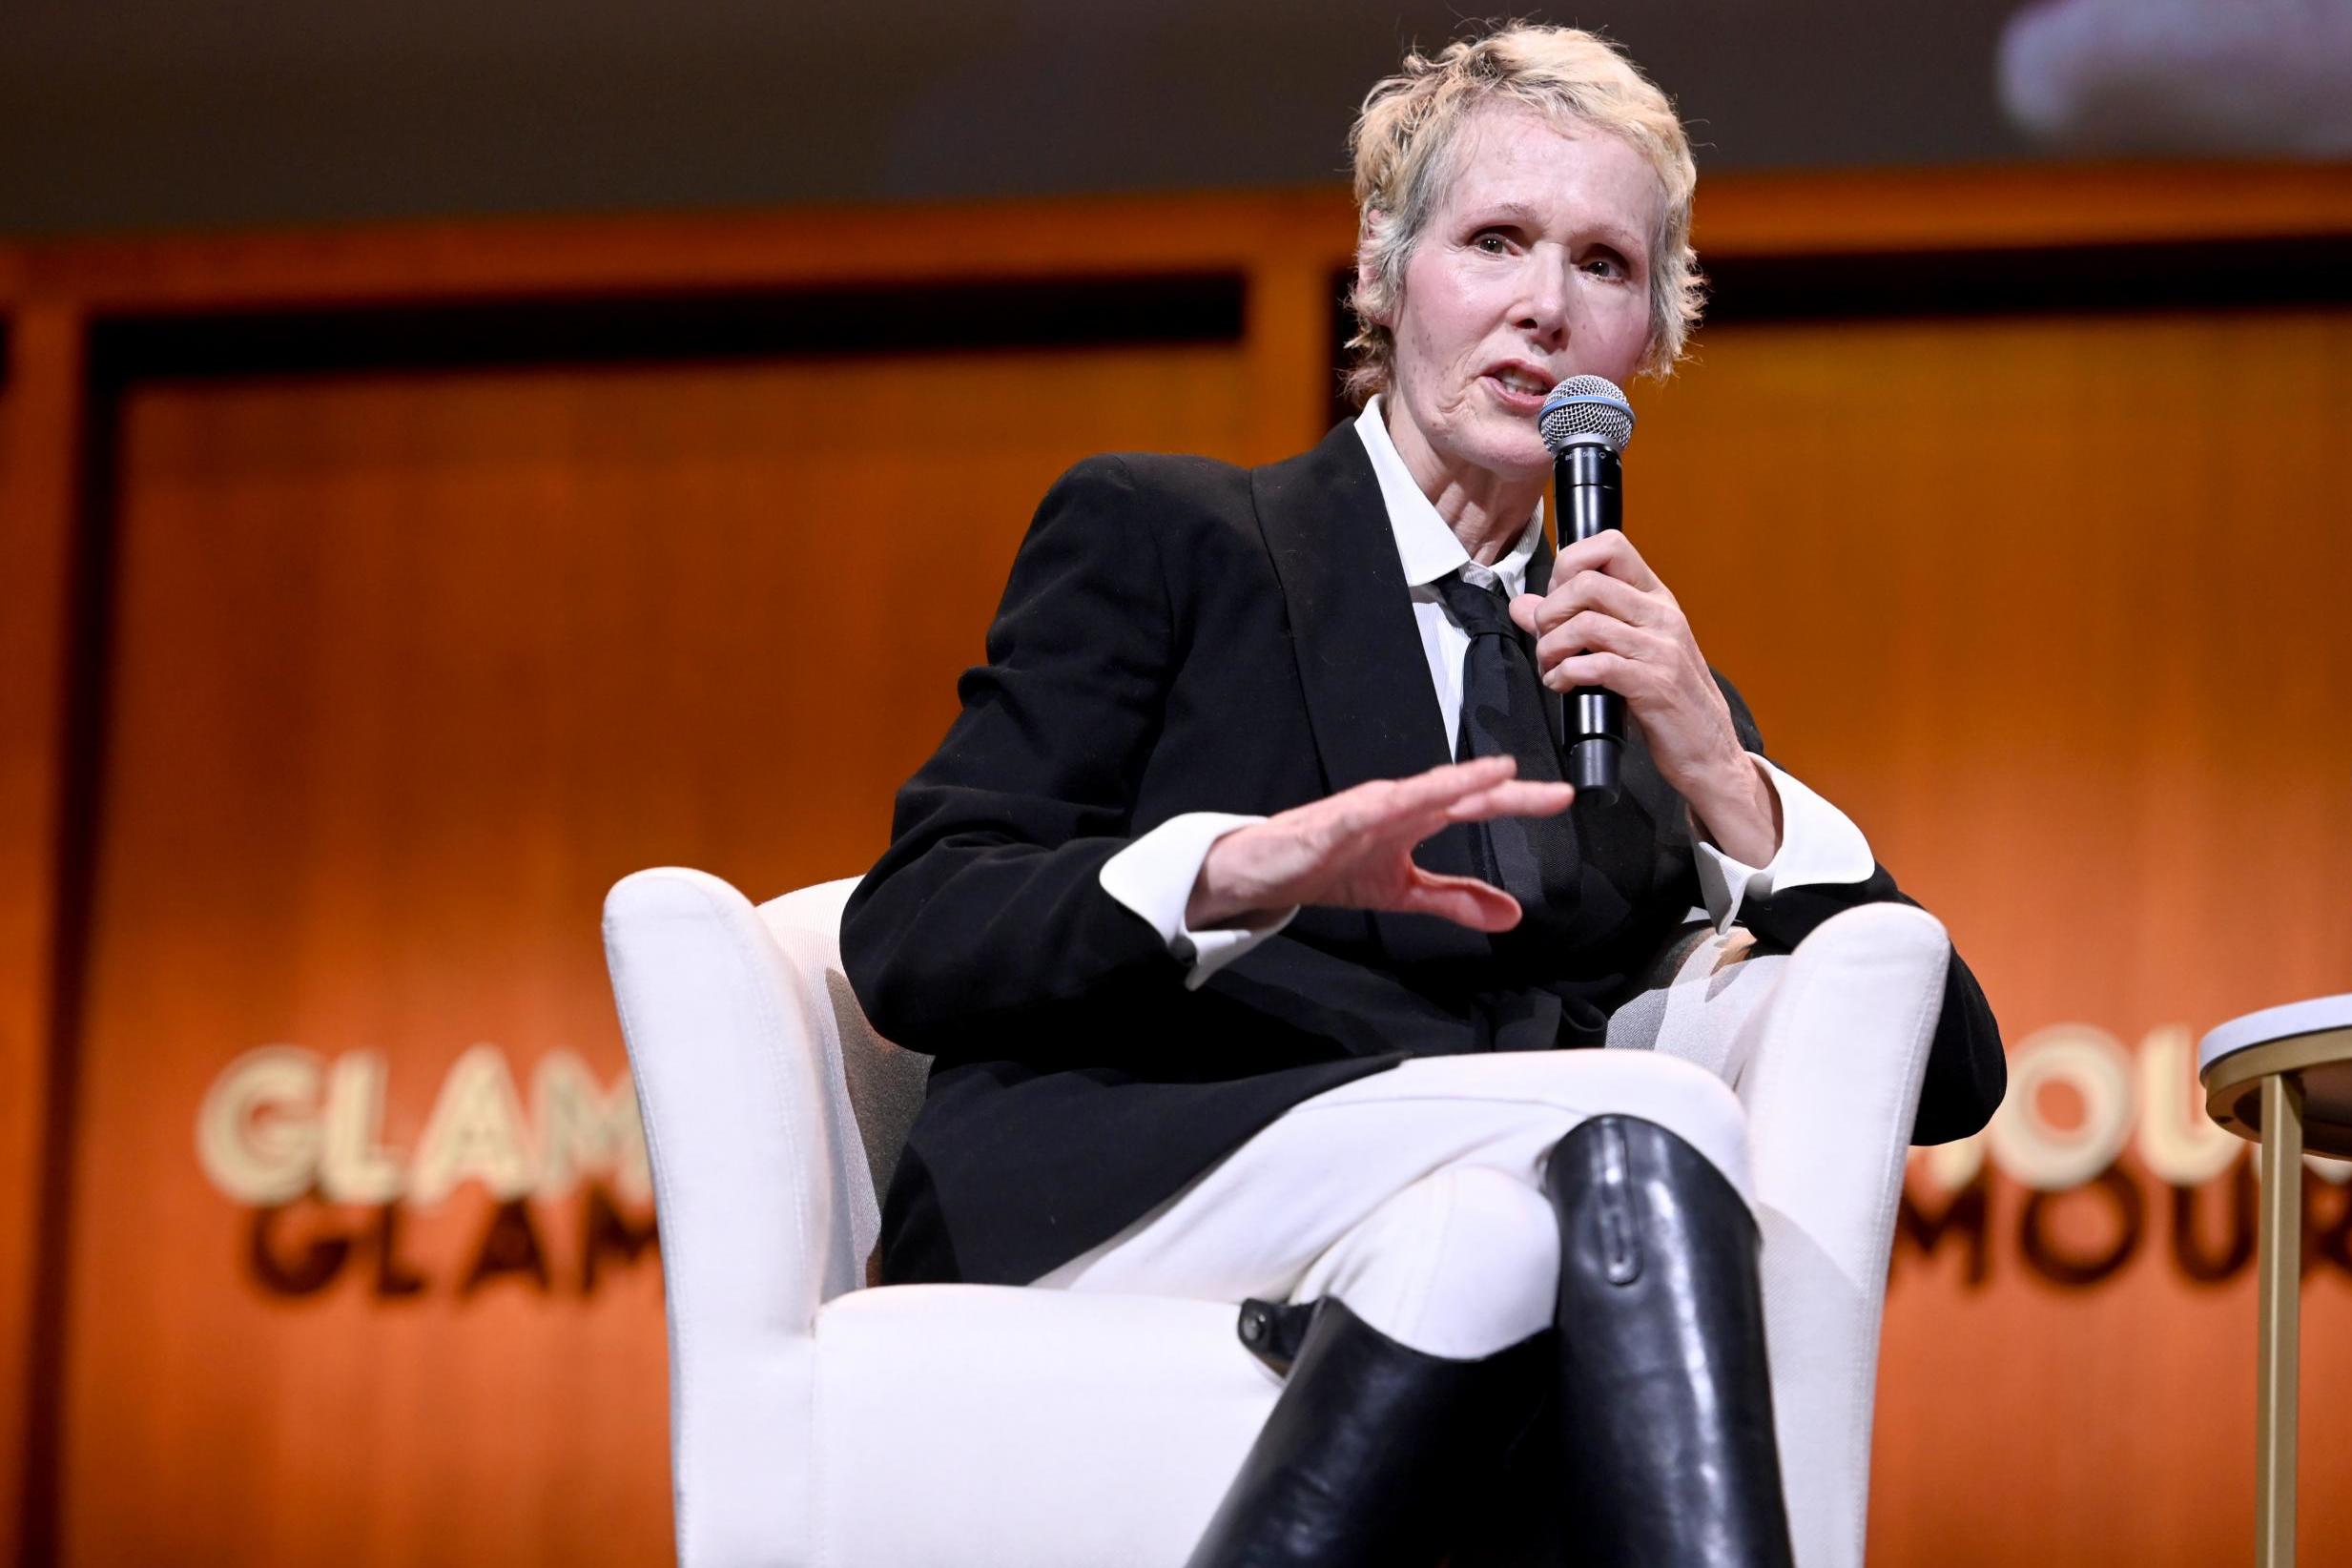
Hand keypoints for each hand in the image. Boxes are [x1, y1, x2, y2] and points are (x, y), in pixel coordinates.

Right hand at [1186, 757, 1573, 930]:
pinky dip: (1383, 805)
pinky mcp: (1329, 825)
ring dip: (1452, 783)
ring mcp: (1361, 809)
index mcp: (1414, 815)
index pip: (1475, 805)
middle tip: (1551, 791)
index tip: (1563, 799)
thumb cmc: (1329, 866)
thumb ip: (1455, 899)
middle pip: (1456, 791)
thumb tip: (1512, 915)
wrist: (1263, 871)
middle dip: (1501, 788)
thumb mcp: (1402, 892)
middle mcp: (1394, 803)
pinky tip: (1402, 802)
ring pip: (1414, 792)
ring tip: (1492, 776)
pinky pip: (1360, 813)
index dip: (1519, 801)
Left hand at [1508, 531, 1776, 862]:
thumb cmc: (1664, 700)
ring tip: (1549, 667)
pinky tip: (1562, 685)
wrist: (1709, 750)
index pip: (1611, 545)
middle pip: (1587, 581)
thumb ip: (1572, 624)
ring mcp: (1661, 648)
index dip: (1569, 565)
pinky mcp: (1654, 685)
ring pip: (1586, 622)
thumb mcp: (1622, 651)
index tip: (1556, 599)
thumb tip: (1522, 605)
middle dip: (1549, 612)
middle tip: (1544, 641)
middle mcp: (1662, 615)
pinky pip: (1597, 665)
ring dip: (1551, 647)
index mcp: (1655, 598)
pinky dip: (1566, 674)